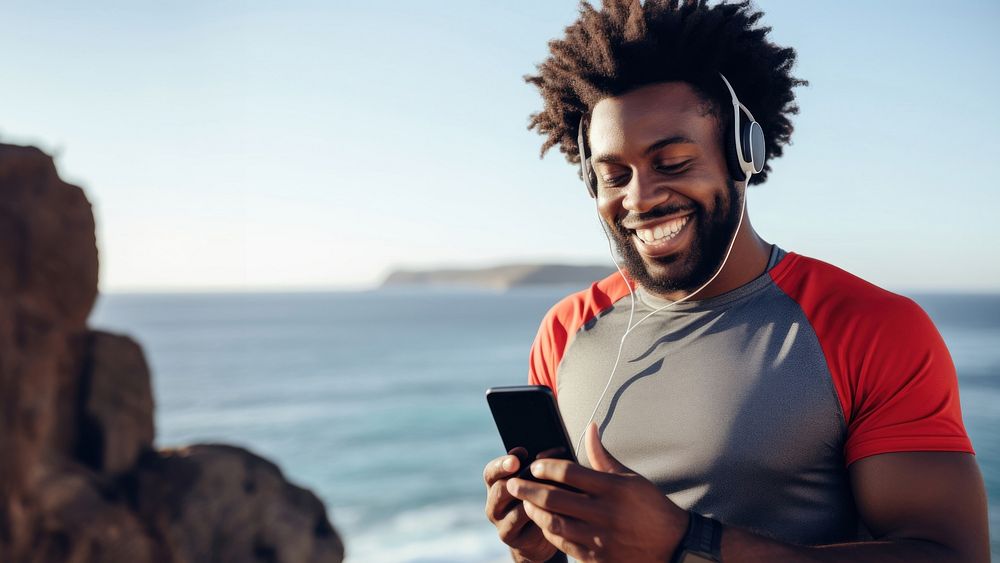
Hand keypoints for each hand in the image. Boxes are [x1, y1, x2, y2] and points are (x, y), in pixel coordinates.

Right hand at [484, 447, 557, 561]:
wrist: (539, 536)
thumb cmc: (538, 500)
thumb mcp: (534, 481)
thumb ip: (535, 466)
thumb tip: (547, 453)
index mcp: (495, 484)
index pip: (490, 472)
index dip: (501, 464)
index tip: (517, 459)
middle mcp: (494, 504)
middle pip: (499, 489)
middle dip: (519, 480)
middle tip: (536, 474)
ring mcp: (501, 523)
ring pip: (516, 510)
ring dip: (535, 500)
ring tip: (553, 492)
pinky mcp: (513, 539)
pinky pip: (528, 527)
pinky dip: (542, 517)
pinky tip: (556, 510)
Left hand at [506, 422, 689, 562]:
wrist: (673, 546)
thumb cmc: (650, 507)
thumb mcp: (630, 478)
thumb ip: (602, 455)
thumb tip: (589, 427)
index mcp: (612, 488)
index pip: (568, 472)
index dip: (545, 466)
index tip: (534, 465)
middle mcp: (604, 513)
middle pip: (554, 498)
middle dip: (527, 489)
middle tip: (513, 483)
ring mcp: (600, 538)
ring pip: (554, 523)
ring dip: (534, 511)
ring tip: (525, 503)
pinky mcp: (597, 558)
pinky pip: (563, 544)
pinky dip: (549, 531)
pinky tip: (544, 522)